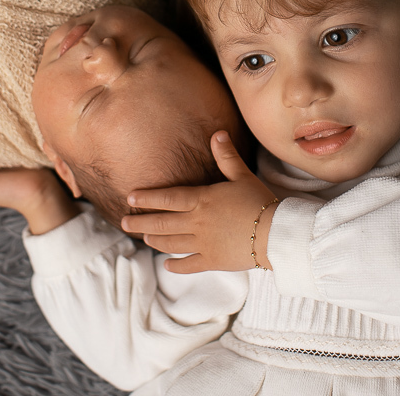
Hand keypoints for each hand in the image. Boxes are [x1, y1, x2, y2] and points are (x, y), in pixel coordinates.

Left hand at [121, 131, 277, 273]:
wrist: (275, 232)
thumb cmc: (260, 201)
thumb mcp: (242, 175)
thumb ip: (226, 156)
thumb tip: (217, 133)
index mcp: (202, 200)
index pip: (168, 198)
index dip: (148, 197)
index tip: (130, 198)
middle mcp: (198, 223)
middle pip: (162, 223)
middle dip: (141, 222)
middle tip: (124, 222)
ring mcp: (204, 243)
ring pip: (172, 243)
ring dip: (156, 241)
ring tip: (144, 238)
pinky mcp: (213, 260)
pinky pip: (189, 264)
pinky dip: (176, 265)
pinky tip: (166, 265)